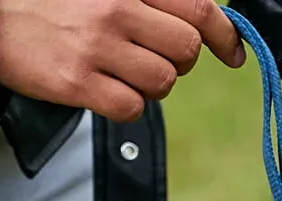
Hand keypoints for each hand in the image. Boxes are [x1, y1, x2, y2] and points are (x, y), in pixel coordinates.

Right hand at [0, 0, 242, 122]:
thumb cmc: (47, 2)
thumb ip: (148, 0)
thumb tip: (202, 20)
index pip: (197, 8)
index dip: (225, 34)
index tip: (234, 51)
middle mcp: (115, 8)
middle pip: (187, 50)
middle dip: (180, 61)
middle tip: (154, 57)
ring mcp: (96, 46)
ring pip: (162, 82)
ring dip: (149, 83)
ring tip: (117, 68)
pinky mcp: (78, 82)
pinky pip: (132, 108)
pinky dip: (124, 105)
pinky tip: (102, 88)